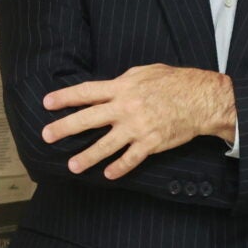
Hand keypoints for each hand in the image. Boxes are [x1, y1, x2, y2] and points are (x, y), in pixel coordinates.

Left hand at [42, 65, 231, 178]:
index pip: (87, 92)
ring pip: (105, 145)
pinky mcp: (150, 143)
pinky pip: (130, 159)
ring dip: (87, 157)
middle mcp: (125, 108)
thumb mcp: (145, 72)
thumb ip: (124, 81)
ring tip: (72, 166)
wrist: (200, 99)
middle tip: (47, 136)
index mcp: (122, 88)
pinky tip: (108, 175)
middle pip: (88, 119)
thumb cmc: (174, 82)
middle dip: (65, 128)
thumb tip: (108, 88)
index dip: (65, 97)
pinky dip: (119, 168)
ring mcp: (137, 127)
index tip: (47, 103)